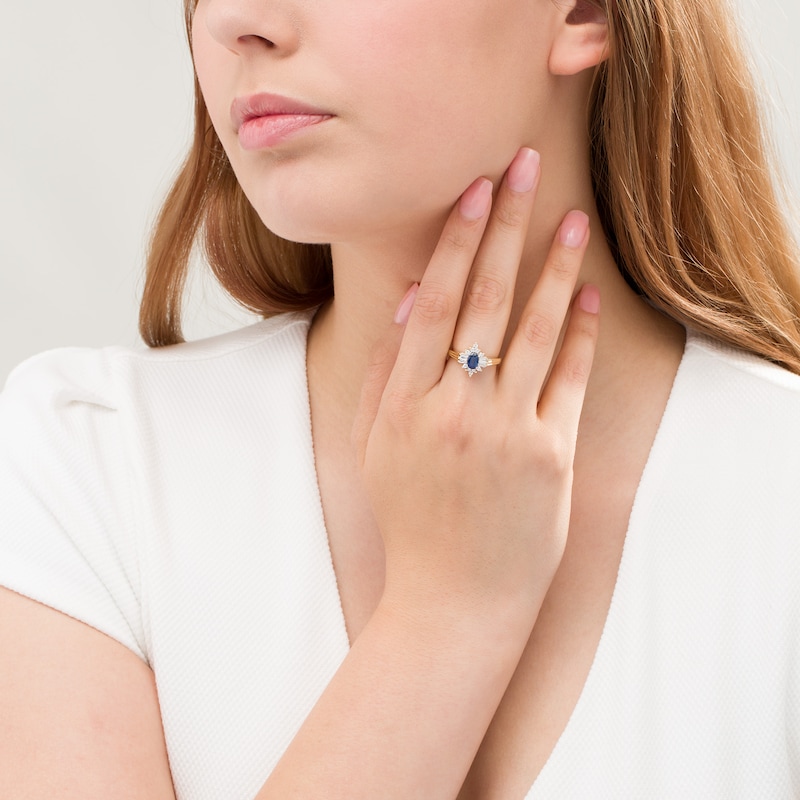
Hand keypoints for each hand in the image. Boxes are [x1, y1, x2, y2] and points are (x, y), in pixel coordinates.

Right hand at [353, 148, 599, 624]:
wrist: (453, 598)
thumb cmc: (409, 519)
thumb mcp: (370, 447)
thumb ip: (384, 372)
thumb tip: (411, 301)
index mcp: (404, 403)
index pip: (435, 303)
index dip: (458, 242)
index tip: (476, 192)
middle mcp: (455, 409)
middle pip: (485, 300)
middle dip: (506, 226)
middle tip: (524, 168)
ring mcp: (507, 431)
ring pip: (537, 330)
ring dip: (555, 267)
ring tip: (573, 218)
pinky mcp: (552, 456)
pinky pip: (570, 381)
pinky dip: (582, 335)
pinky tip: (588, 296)